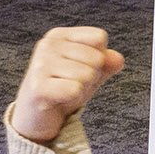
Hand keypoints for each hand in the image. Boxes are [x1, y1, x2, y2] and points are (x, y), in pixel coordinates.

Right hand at [10, 27, 124, 145]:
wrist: (36, 118)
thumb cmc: (62, 90)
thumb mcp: (89, 72)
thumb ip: (106, 62)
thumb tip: (118, 59)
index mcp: (58, 35)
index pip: (99, 38)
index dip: (98, 58)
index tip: (78, 69)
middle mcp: (47, 45)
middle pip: (96, 58)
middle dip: (90, 77)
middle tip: (69, 85)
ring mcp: (40, 65)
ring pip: (87, 74)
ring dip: (81, 90)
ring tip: (64, 93)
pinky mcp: (38, 87)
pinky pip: (75, 90)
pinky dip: (72, 99)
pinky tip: (58, 101)